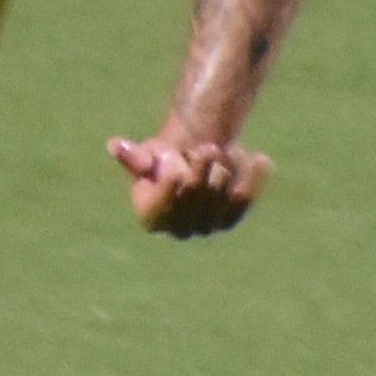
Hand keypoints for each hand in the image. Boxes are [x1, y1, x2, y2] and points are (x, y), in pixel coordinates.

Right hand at [108, 131, 260, 236]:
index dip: (168, 187)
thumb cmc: (163, 158)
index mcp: (150, 216)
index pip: (160, 206)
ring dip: (225, 166)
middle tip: (207, 146)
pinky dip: (251, 178)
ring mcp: (206, 226)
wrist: (191, 163)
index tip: (176, 166)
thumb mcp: (147, 154)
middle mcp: (177, 228)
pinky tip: (260, 159)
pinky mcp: (229, 219)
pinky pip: (243, 199)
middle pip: (194, 195)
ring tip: (226, 147)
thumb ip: (134, 155)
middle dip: (201, 166)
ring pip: (222, 195)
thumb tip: (116, 146)